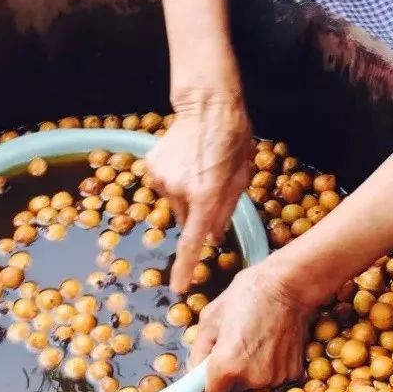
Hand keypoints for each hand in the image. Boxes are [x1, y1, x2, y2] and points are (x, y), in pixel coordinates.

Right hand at [146, 91, 251, 292]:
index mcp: (206, 196)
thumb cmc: (233, 140)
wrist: (207, 104)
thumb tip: (211, 237)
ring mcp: (162, 178)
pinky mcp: (151, 166)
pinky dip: (174, 180)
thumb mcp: (240, 178)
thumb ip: (224, 211)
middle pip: (186, 219)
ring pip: (174, 202)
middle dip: (196, 213)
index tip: (178, 287)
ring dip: (186, 194)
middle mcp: (179, 191)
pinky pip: (164, 185)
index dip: (185, 267)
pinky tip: (186, 160)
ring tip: (199, 167)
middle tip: (210, 187)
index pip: (192, 242)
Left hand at [188, 261, 318, 391]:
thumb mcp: (211, 316)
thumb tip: (195, 369)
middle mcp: (252, 379)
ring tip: (256, 339)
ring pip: (254, 382)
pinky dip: (270, 365)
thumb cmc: (248, 295)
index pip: (210, 391)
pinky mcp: (293, 373)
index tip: (211, 367)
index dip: (208, 378)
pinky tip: (271, 343)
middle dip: (230, 371)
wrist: (289, 286)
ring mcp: (275, 377)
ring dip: (251, 369)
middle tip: (236, 342)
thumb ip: (199, 349)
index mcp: (226, 366)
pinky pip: (273, 375)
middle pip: (233, 387)